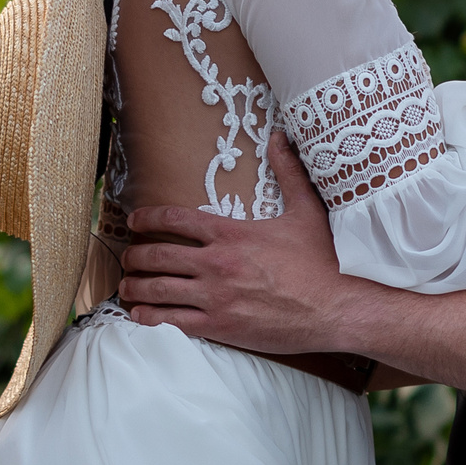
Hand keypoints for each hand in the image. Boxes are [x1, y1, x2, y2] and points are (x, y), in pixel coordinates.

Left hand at [119, 134, 350, 354]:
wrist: (338, 307)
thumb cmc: (324, 261)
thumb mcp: (306, 210)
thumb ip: (288, 173)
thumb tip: (280, 138)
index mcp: (231, 233)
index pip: (176, 220)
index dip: (148, 218)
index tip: (135, 219)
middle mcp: (217, 263)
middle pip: (158, 255)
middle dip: (135, 255)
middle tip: (127, 257)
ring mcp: (216, 297)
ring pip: (159, 290)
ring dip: (136, 286)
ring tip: (127, 285)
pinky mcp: (221, 326)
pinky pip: (173, 322)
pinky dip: (150, 317)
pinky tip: (140, 315)